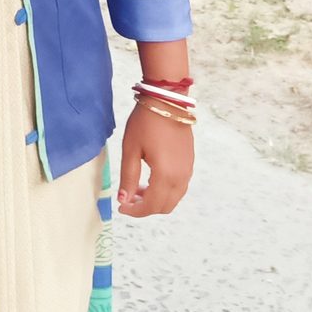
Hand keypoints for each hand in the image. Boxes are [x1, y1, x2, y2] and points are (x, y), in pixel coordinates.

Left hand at [117, 100, 193, 216]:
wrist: (167, 101)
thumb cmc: (145, 122)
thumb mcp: (131, 149)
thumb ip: (128, 177)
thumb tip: (124, 199)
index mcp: (165, 175)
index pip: (151, 205)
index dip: (135, 211)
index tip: (121, 207)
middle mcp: (181, 177)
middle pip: (165, 206)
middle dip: (145, 207)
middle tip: (128, 198)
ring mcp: (188, 170)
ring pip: (173, 198)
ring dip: (155, 199)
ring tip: (137, 188)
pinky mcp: (189, 163)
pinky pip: (178, 187)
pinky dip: (164, 190)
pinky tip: (150, 179)